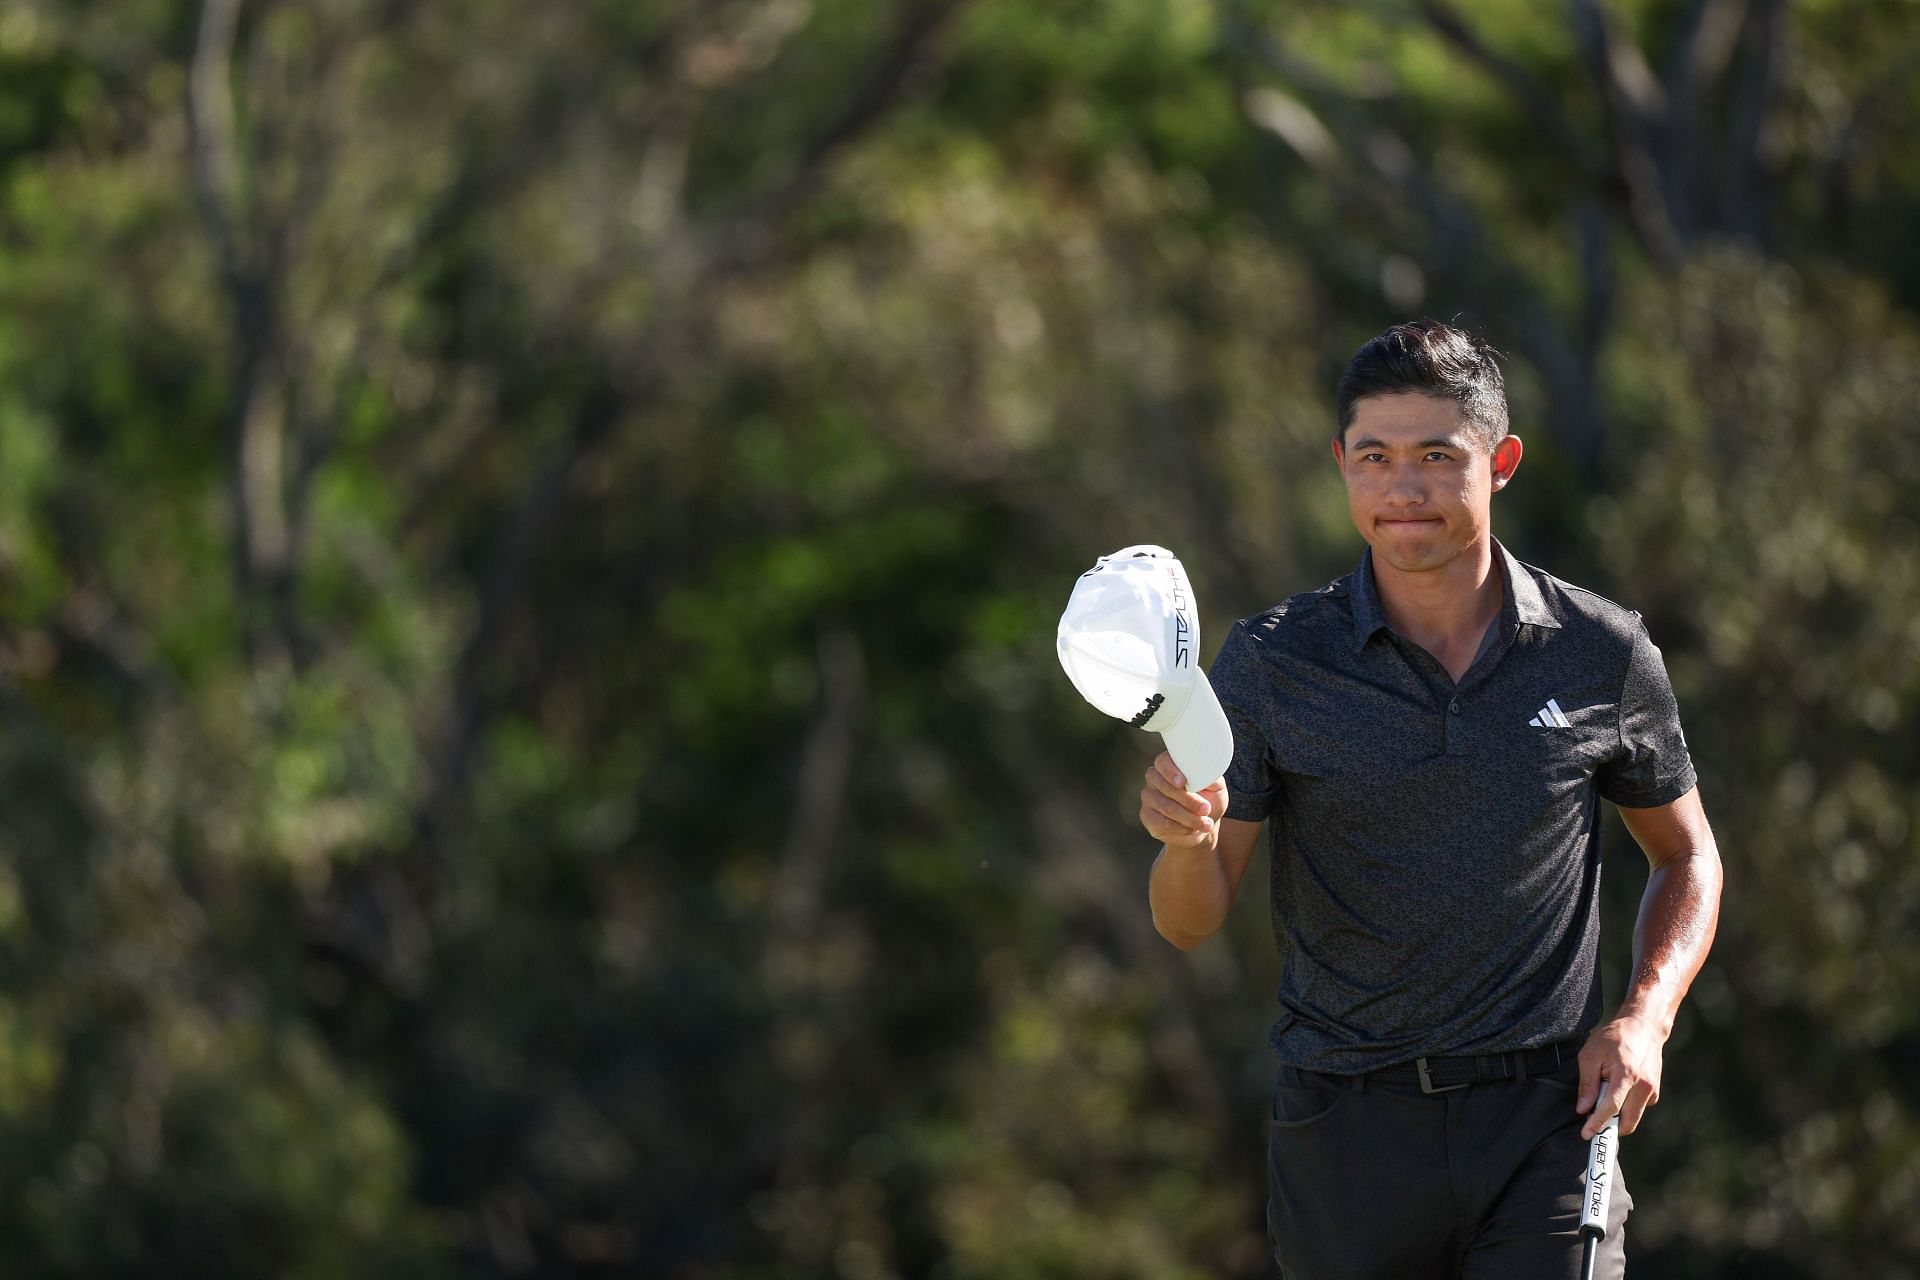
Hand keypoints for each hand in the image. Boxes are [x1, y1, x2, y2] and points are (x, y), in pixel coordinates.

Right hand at [1139, 751, 1226, 849]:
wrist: (1202, 825)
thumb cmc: (1209, 800)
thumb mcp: (1216, 787)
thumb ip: (1211, 776)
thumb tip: (1206, 771)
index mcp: (1169, 764)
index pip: (1163, 761)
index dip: (1171, 771)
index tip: (1182, 782)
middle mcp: (1154, 777)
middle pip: (1165, 787)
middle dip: (1188, 800)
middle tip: (1206, 809)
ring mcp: (1148, 796)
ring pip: (1166, 807)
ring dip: (1189, 817)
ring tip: (1206, 824)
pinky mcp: (1147, 816)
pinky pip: (1161, 822)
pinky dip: (1180, 828)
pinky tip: (1192, 829)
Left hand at [1576, 1013, 1665, 1138]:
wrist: (1643, 1027)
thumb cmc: (1614, 1037)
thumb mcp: (1591, 1055)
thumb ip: (1587, 1084)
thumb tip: (1583, 1109)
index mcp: (1627, 1075)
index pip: (1611, 1107)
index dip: (1597, 1123)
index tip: (1586, 1135)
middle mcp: (1644, 1086)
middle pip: (1626, 1122)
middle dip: (1609, 1126)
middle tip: (1591, 1123)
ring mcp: (1652, 1090)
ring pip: (1632, 1117)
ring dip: (1617, 1114)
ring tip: (1605, 1091)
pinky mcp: (1655, 1092)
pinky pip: (1637, 1108)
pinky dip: (1625, 1105)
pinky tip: (1619, 1087)